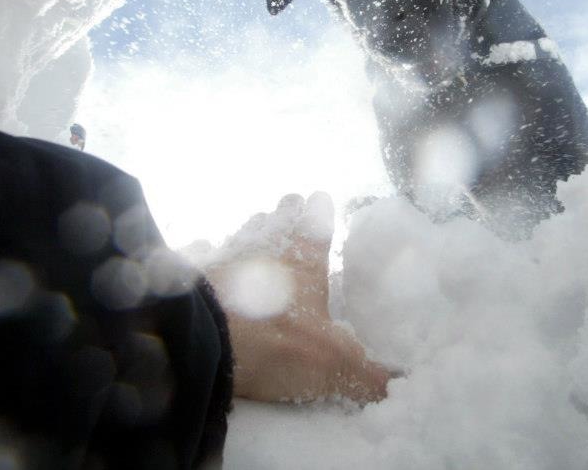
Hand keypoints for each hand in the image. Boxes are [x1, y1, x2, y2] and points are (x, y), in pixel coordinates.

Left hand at [205, 192, 391, 403]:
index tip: (320, 201)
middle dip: (287, 215)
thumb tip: (395, 386)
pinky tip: (207, 259)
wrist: (199, 342)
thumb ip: (364, 375)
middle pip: (279, 215)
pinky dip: (209, 255)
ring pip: (244, 229)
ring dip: (252, 234)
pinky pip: (203, 252)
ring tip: (257, 241)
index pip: (317, 217)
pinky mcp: (192, 270)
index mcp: (306, 257)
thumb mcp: (332, 365)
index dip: (319, 209)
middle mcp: (267, 243)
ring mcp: (226, 252)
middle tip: (291, 218)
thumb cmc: (276, 342)